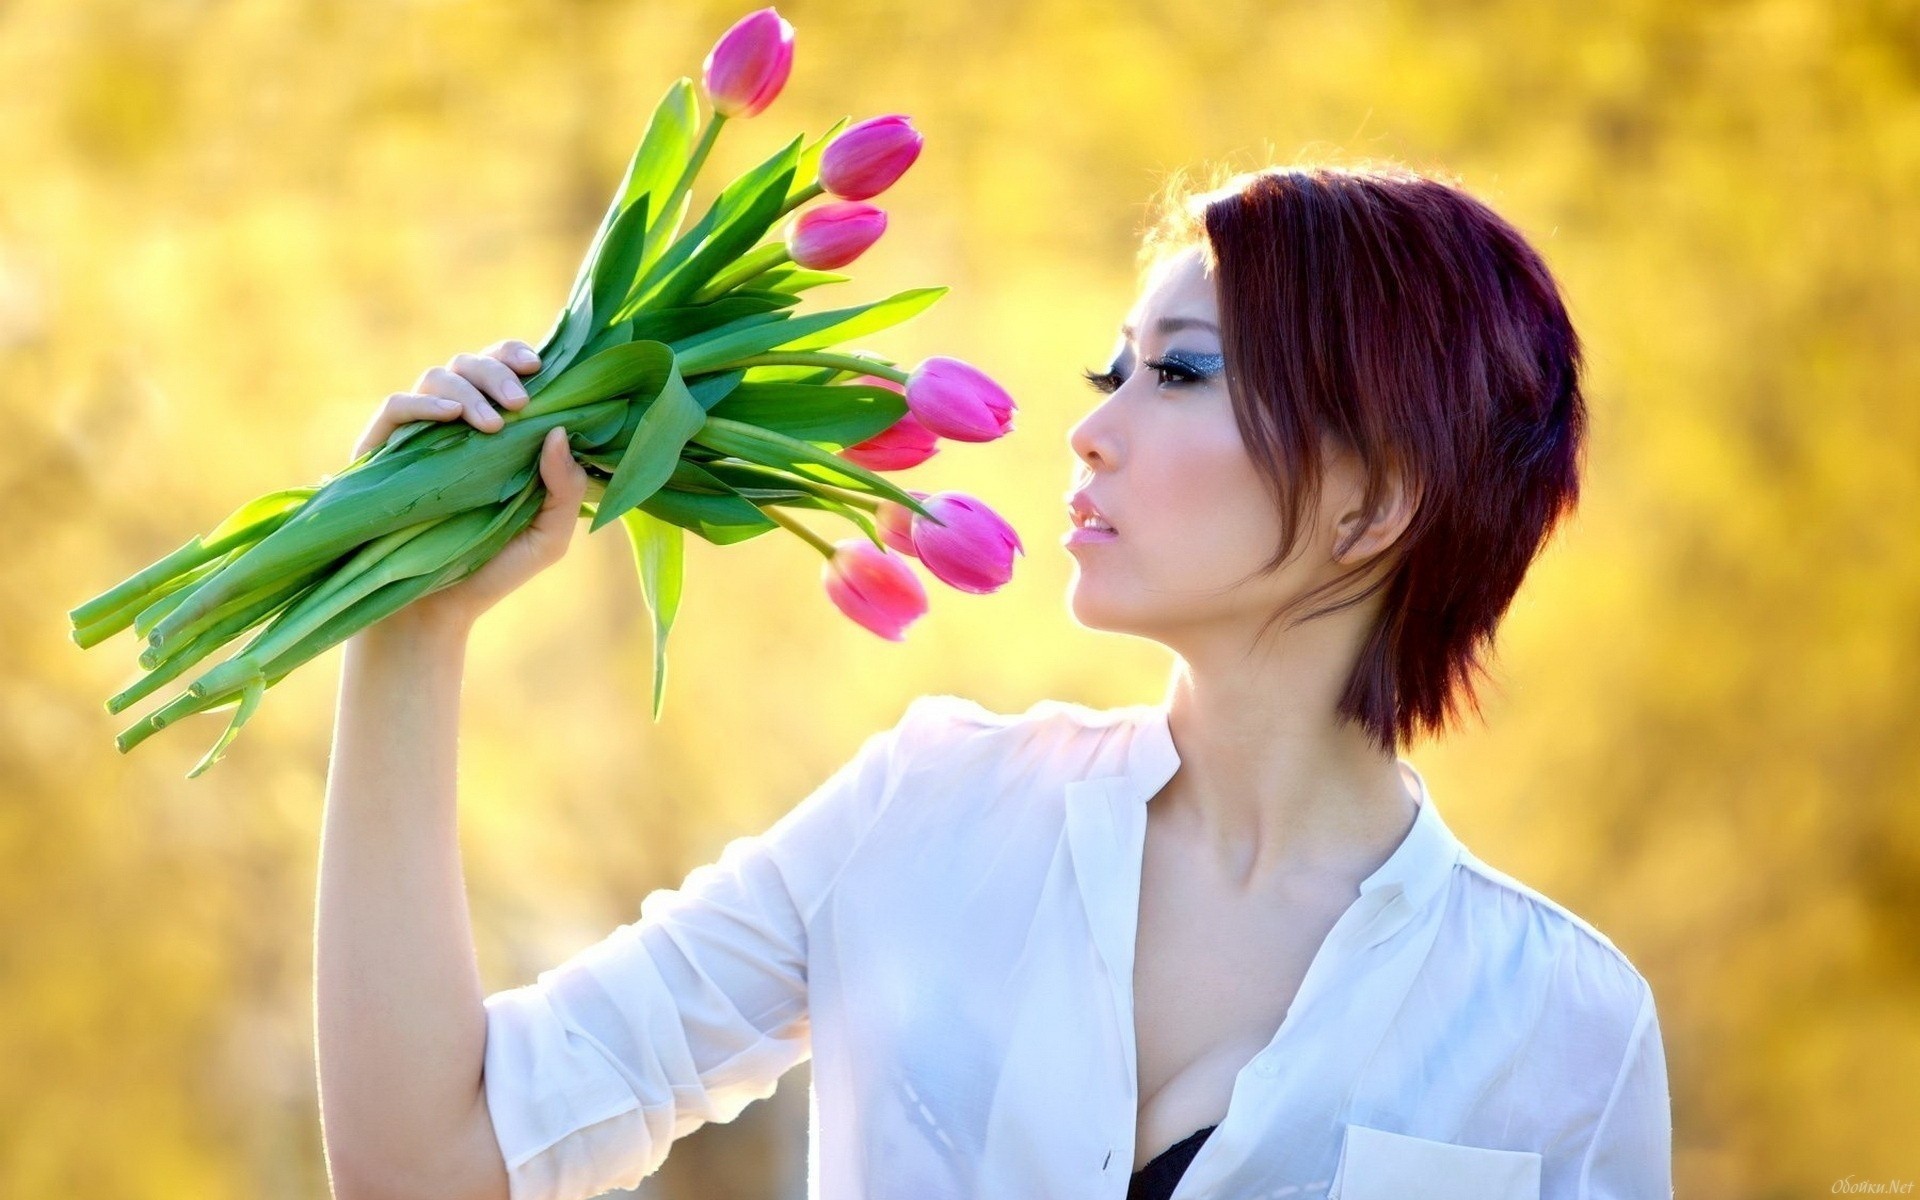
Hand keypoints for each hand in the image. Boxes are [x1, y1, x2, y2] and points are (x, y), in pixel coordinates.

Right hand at [352, 339, 589, 635]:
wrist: (433, 613)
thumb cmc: (493, 571)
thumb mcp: (546, 537)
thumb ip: (565, 489)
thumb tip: (560, 431)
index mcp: (496, 434)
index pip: (502, 372)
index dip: (515, 356)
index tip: (539, 366)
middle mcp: (455, 426)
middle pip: (469, 363)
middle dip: (497, 371)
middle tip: (520, 401)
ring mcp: (417, 436)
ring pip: (434, 376)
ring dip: (467, 388)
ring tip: (490, 424)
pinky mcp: (381, 453)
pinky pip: (395, 408)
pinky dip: (422, 403)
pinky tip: (448, 417)